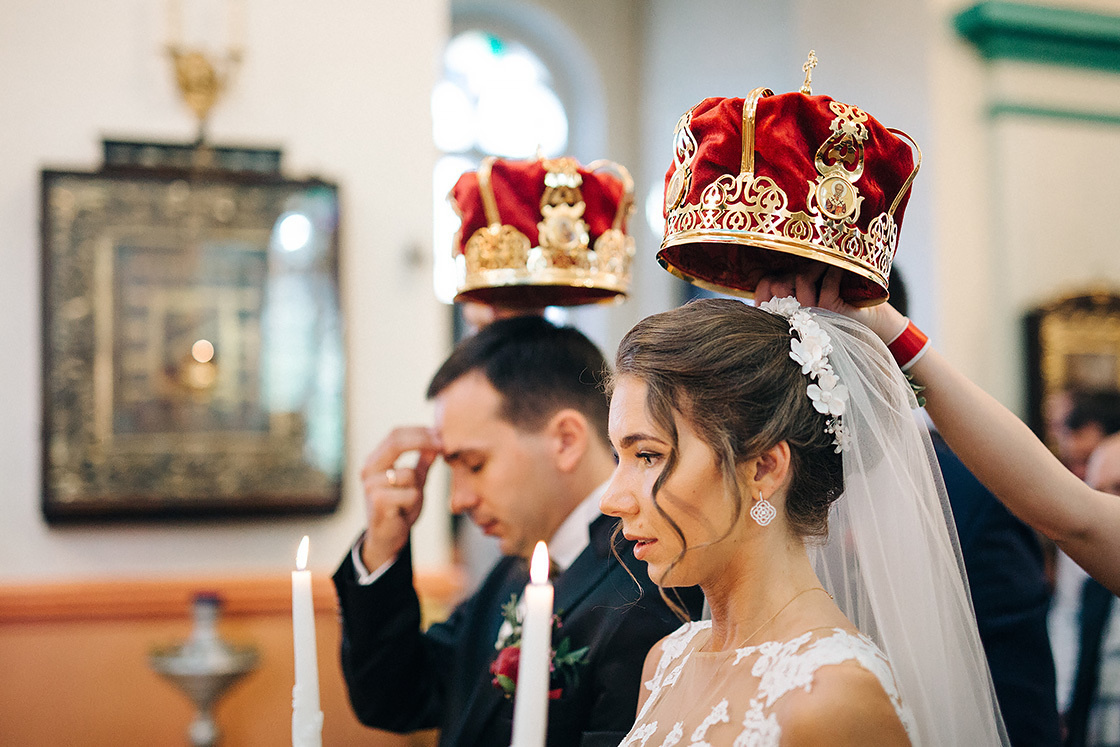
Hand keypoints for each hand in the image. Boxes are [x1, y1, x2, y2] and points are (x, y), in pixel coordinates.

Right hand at [359, 427, 440, 571]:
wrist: (387, 538)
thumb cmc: (400, 507)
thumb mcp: (415, 480)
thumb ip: (423, 461)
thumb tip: (435, 442)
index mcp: (376, 461)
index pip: (395, 435)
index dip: (419, 432)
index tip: (440, 436)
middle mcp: (369, 469)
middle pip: (395, 443)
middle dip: (422, 441)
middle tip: (442, 445)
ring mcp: (371, 486)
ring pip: (408, 474)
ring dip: (418, 487)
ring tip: (410, 500)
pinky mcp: (377, 502)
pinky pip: (410, 494)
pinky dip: (414, 502)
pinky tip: (404, 511)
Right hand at [754, 266, 905, 342]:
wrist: (875, 324)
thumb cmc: (843, 306)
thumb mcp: (812, 295)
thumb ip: (793, 285)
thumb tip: (782, 267)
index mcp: (785, 311)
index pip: (764, 289)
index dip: (767, 281)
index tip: (781, 276)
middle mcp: (796, 314)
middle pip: (779, 283)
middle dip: (793, 270)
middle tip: (808, 266)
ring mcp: (813, 314)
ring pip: (801, 279)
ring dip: (814, 266)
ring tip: (825, 263)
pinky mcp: (831, 311)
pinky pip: (827, 284)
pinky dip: (834, 272)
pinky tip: (839, 268)